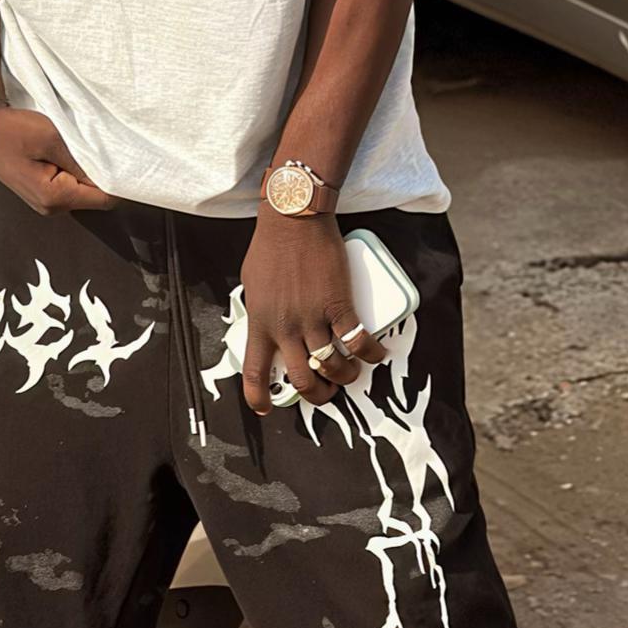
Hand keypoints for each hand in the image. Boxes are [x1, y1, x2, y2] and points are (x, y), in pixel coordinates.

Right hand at [0, 103, 115, 215]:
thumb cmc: (9, 130)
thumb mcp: (52, 138)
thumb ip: (83, 160)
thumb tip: (111, 173)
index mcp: (54, 198)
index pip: (105, 199)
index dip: (118, 179)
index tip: (124, 158)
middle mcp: (51, 207)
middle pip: (95, 197)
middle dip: (102, 173)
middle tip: (99, 145)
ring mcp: (45, 202)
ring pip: (82, 190)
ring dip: (86, 170)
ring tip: (77, 146)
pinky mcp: (42, 192)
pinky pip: (70, 185)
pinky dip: (74, 170)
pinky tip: (67, 152)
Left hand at [239, 213, 386, 415]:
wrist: (293, 219)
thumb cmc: (270, 247)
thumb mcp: (252, 285)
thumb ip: (259, 310)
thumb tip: (265, 325)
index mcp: (260, 323)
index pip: (255, 372)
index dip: (259, 397)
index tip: (265, 407)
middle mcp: (285, 327)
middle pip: (302, 379)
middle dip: (316, 395)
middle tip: (325, 394)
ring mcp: (313, 317)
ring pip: (332, 365)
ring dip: (345, 377)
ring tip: (350, 374)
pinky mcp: (339, 303)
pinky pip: (358, 340)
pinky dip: (370, 353)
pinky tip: (375, 354)